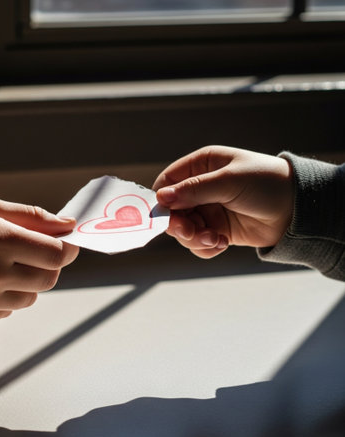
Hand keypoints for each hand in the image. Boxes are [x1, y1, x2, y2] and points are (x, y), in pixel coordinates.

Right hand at [153, 146, 293, 258]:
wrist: (298, 210)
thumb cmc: (267, 183)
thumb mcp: (229, 181)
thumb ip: (194, 189)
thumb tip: (161, 198)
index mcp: (201, 166)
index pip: (167, 182)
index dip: (162, 200)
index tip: (165, 216)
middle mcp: (200, 188)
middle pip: (172, 210)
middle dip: (180, 225)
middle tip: (192, 231)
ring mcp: (208, 210)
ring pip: (183, 230)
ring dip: (195, 238)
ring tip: (215, 239)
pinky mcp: (216, 230)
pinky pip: (198, 243)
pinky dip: (205, 247)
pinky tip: (221, 243)